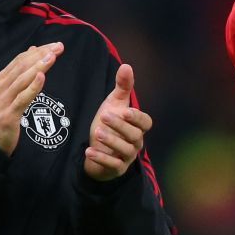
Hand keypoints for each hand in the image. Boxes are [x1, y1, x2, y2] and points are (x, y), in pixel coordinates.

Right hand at [0, 42, 62, 155]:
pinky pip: (22, 99)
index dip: (37, 51)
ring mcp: (3, 101)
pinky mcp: (9, 115)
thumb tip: (33, 50)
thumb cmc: (1, 116)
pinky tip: (41, 77)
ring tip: (52, 56)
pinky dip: (32, 87)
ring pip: (22, 79)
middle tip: (58, 47)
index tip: (54, 45)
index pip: (20, 60)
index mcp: (0, 80)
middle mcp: (0, 88)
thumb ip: (19, 73)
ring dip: (38, 66)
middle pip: (22, 66)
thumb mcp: (8, 92)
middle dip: (41, 55)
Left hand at [83, 63, 152, 181]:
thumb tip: (127, 65)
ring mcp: (127, 157)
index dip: (136, 118)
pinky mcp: (116, 169)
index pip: (145, 123)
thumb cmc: (109, 125)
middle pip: (134, 136)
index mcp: (138, 127)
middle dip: (120, 127)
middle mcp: (136, 143)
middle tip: (105, 117)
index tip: (125, 111)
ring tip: (97, 133)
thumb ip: (122, 87)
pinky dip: (101, 159)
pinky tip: (89, 151)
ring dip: (111, 141)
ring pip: (125, 150)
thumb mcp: (114, 104)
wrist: (97, 150)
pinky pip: (113, 165)